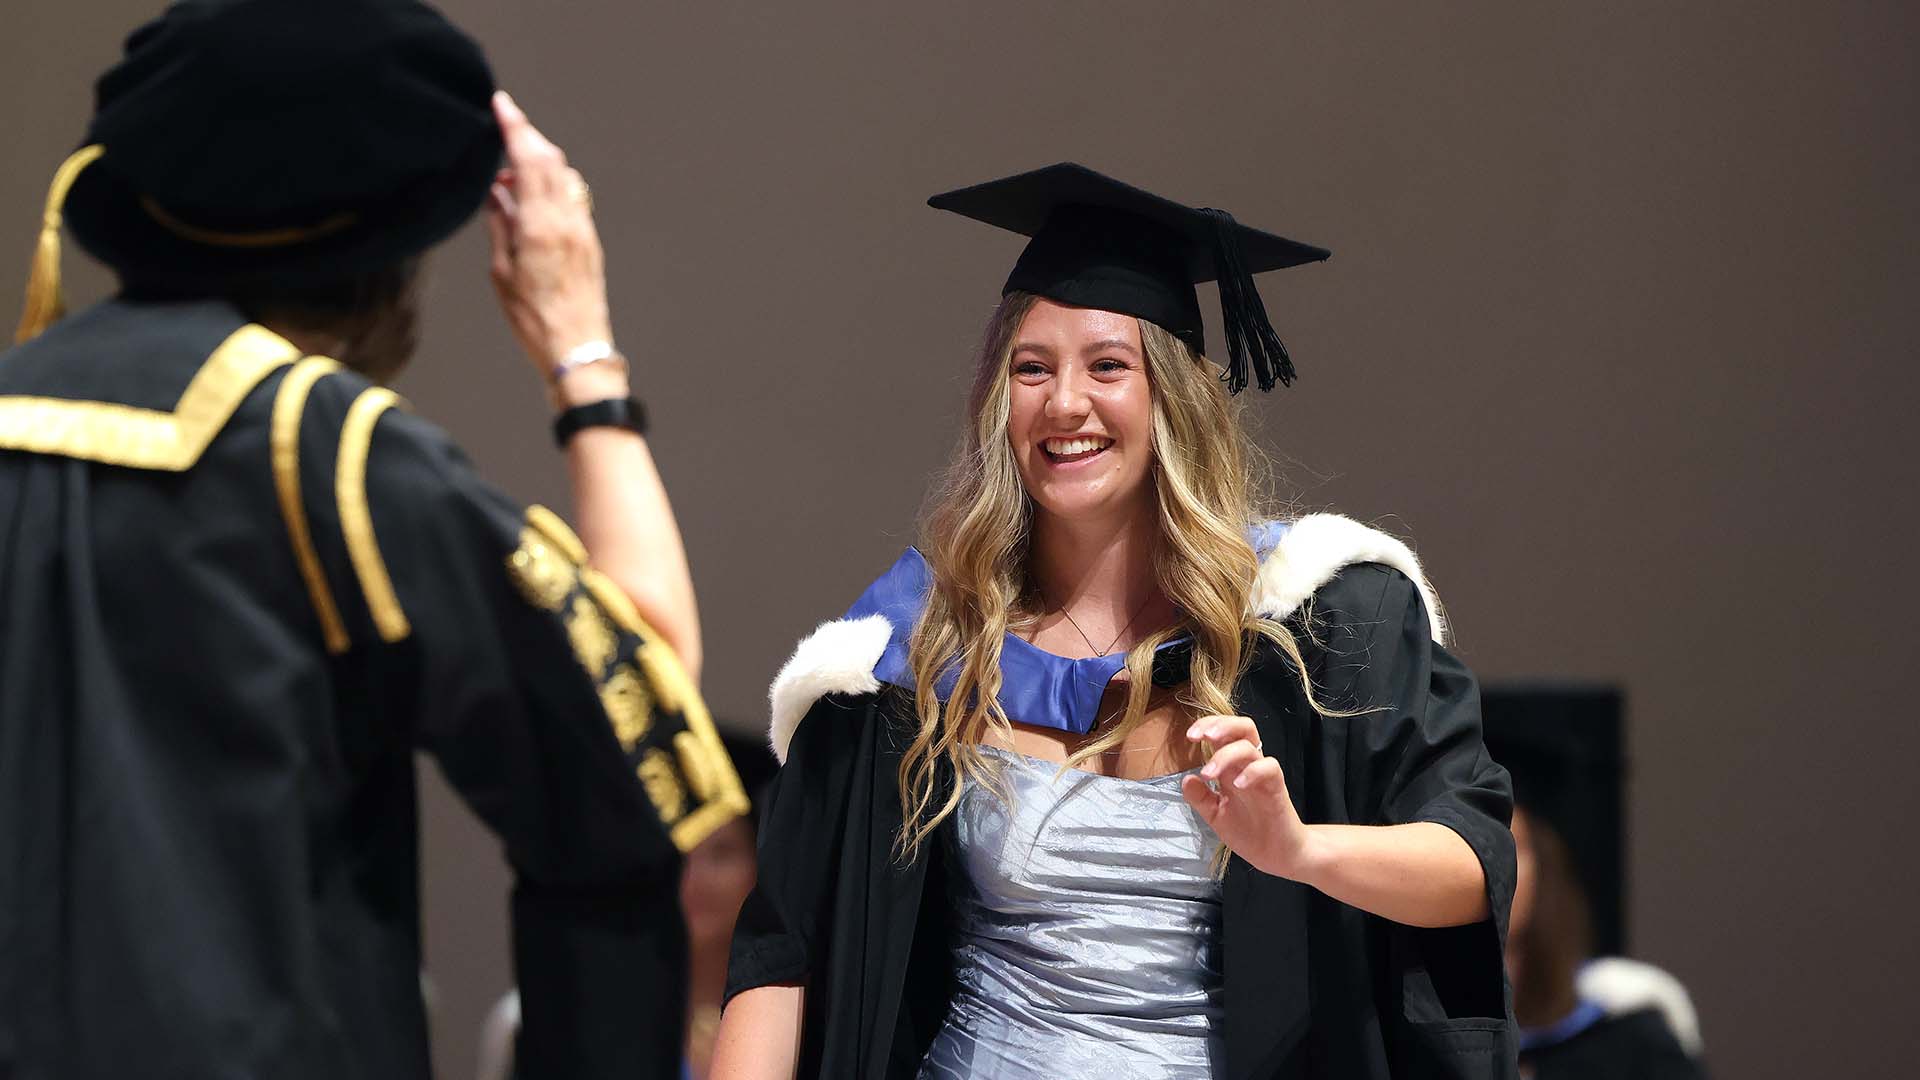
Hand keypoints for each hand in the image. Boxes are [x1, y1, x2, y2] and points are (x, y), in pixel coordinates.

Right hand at [484, 91, 618, 393]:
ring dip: (540, 160)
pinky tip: (532, 194)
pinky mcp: (590, 241)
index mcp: (541, 226)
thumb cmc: (535, 319)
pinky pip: (572, 197)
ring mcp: (583, 230)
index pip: (530, 160)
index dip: (516, 128)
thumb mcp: (502, 272)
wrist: (577, 349)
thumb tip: (497, 192)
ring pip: (564, 176)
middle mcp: (567, 221)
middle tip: (506, 124)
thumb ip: (500, 225)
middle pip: (551, 160)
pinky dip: (552, 183)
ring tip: (511, 167)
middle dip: (528, 136)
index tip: (502, 105)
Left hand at [1180, 714, 1314, 878]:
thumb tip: (1186, 779)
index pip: (1224, 734)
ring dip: (1226, 754)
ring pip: (1250, 746)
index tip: (1190, 737)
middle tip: (1203, 736)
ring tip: (1208, 773)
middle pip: (1243, 727)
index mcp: (1232, 768)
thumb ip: (1200, 798)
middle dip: (1221, 725)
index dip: (1207, 726)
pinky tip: (1237, 785)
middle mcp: (1248, 766)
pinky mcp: (1277, 788)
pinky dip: (1251, 772)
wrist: (1276, 855)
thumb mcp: (1215, 815)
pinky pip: (1269, 768)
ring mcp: (1263, 775)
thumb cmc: (1249, 832)